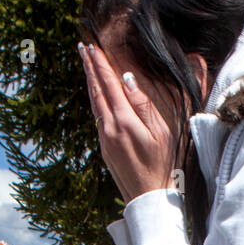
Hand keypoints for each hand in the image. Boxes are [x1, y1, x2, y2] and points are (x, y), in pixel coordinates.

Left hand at [79, 43, 180, 204]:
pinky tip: (95, 94)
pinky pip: (97, 116)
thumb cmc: (161, 165)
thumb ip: (143, 104)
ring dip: (89, 82)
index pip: (109, 84)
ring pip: (94, 103)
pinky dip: (94, 99)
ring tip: (86, 64)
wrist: (148, 197)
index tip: (93, 47)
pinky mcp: (104, 148)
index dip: (100, 64)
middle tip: (82, 47)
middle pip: (96, 90)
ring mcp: (104, 138)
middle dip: (89, 67)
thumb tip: (127, 80)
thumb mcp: (160, 133)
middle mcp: (109, 127)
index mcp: (124, 120)